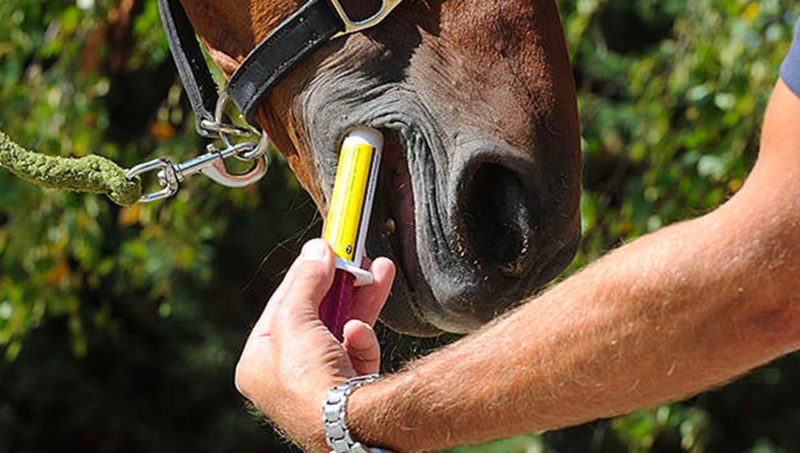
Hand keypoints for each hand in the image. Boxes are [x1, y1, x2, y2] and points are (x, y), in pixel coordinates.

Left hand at [235, 239, 395, 451]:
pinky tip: (361, 333)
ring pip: (341, 330)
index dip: (302, 277)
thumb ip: (306, 281)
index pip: (280, 307)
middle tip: (352, 258)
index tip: (321, 253)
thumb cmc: (307, 380)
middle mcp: (286, 376)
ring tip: (379, 271)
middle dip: (338, 286)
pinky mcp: (350, 389)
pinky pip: (357, 352)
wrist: (346, 424)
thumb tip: (316, 251)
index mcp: (258, 363)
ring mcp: (319, 384)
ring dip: (361, 300)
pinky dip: (363, 340)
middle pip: (314, 316)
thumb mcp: (295, 318)